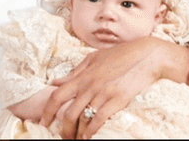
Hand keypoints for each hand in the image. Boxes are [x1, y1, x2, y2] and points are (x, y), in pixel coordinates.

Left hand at [40, 37, 181, 138]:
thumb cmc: (118, 55)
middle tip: (63, 137)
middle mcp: (89, 86)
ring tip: (76, 140)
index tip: (43, 121)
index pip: (57, 95)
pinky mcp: (118, 100)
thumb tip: (55, 82)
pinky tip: (88, 137)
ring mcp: (103, 94)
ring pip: (83, 118)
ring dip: (78, 133)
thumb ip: (73, 73)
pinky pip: (100, 119)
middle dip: (63, 129)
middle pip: (68, 112)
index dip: (47, 110)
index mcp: (81, 76)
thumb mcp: (92, 59)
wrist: (145, 56)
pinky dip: (92, 130)